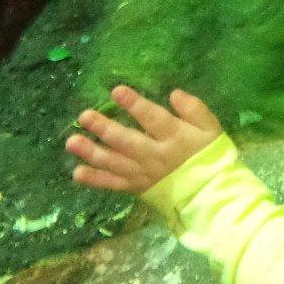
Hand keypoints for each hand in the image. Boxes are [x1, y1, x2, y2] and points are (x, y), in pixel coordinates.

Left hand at [66, 85, 222, 194]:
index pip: (153, 118)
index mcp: (175, 137)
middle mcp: (155, 156)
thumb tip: (175, 94)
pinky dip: (95, 179)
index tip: (116, 91)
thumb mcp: (211, 128)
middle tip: (85, 116)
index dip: (135, 104)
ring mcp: (143, 174)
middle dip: (105, 128)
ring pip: (114, 163)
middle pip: (127, 141)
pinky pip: (113, 184)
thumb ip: (195, 109)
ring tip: (72, 142)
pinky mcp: (136, 188)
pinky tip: (77, 172)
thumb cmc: (209, 155)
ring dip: (92, 153)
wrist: (209, 193)